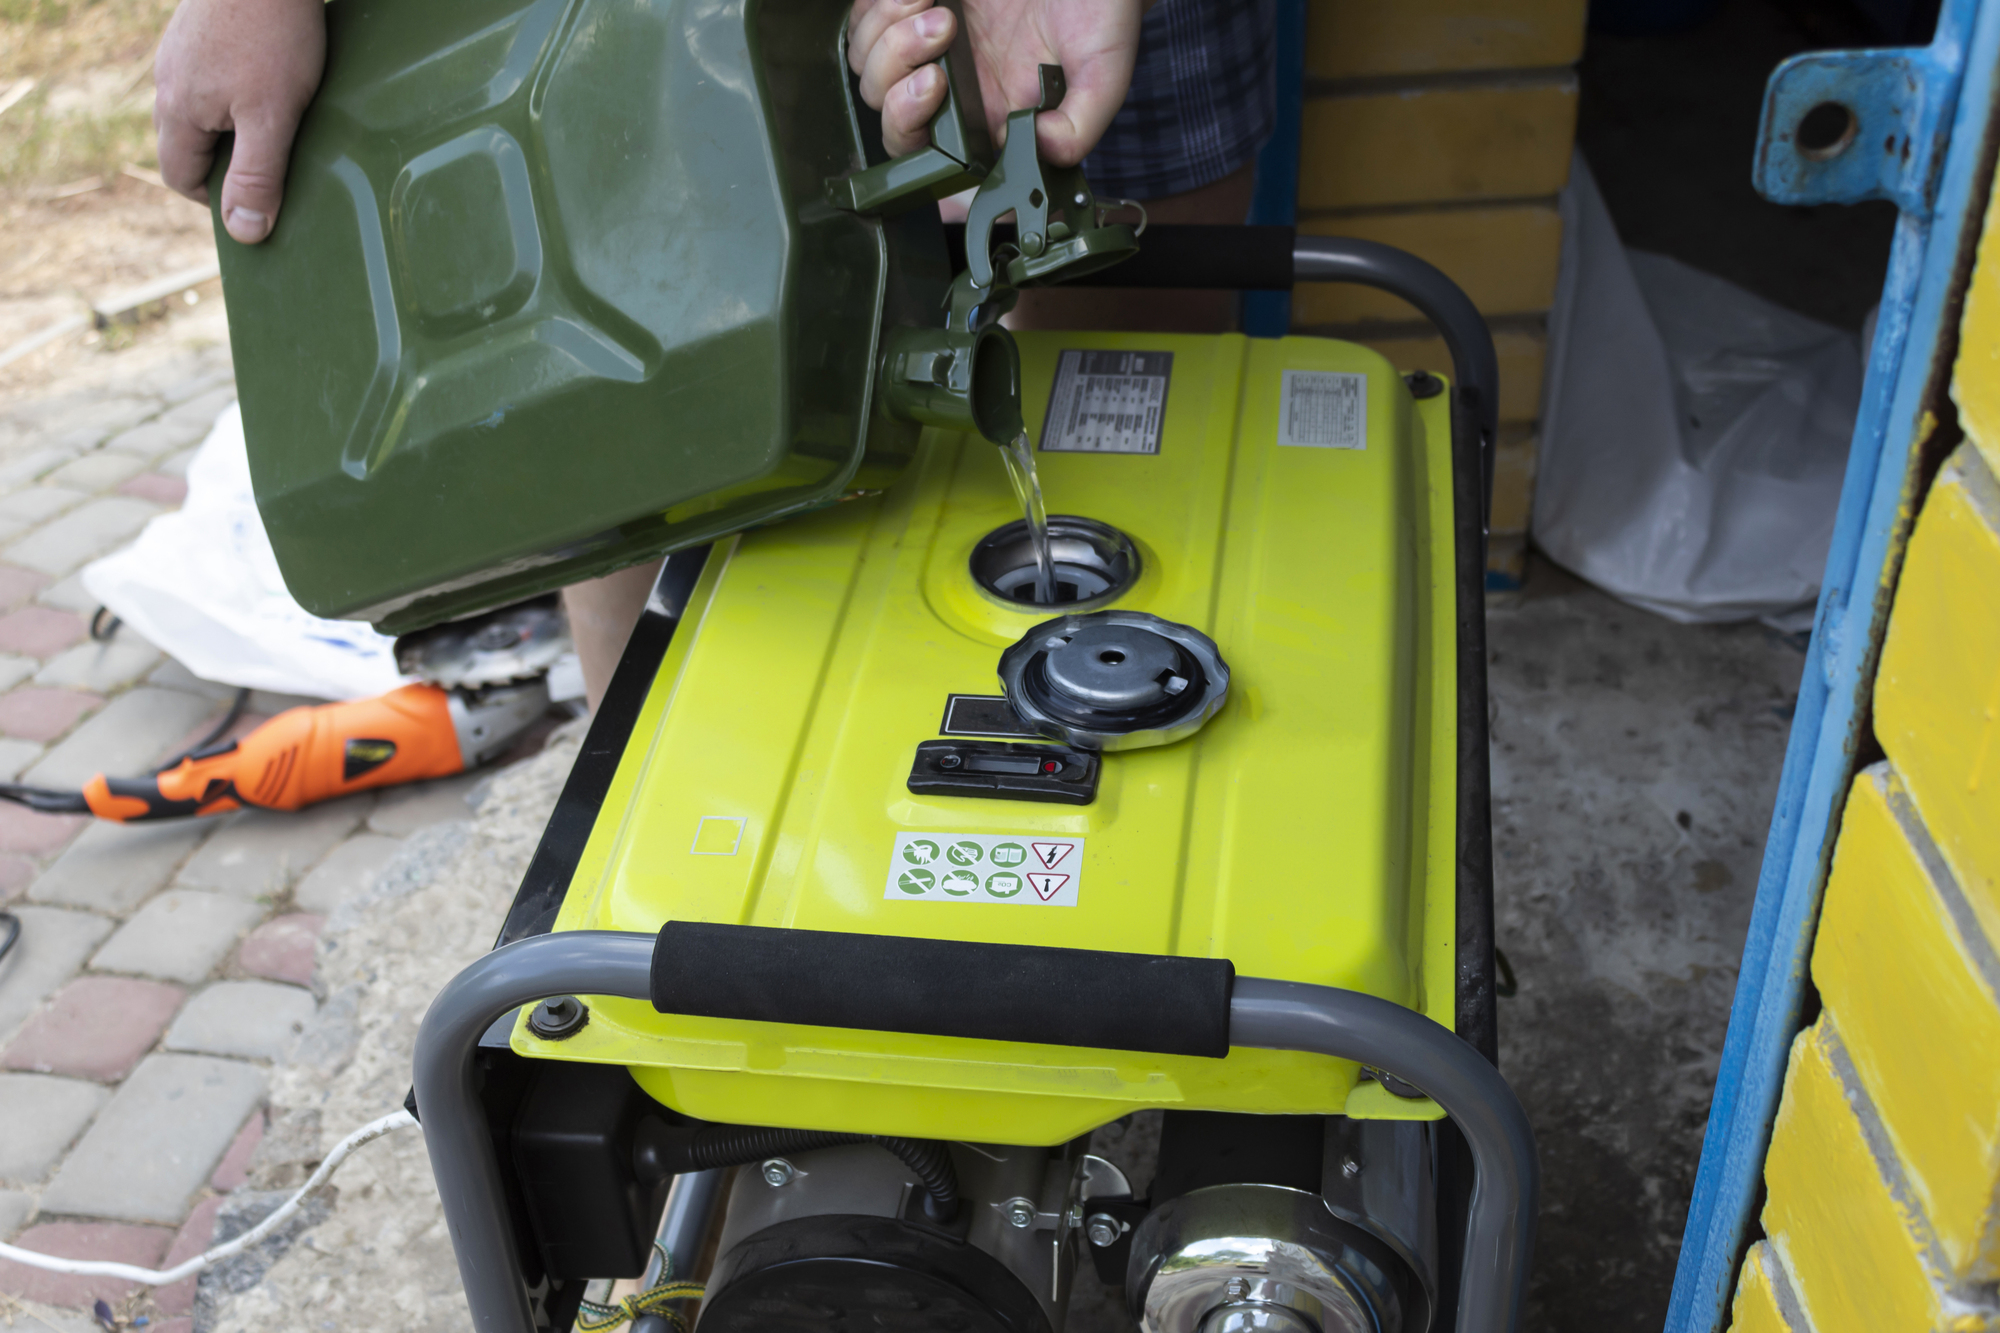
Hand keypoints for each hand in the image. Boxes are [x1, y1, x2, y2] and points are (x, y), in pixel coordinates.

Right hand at [153, 0, 324, 243]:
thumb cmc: (271, 34)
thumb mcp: (271, 117)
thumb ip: (257, 175)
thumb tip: (243, 232)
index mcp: (177, 110)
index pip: (180, 177)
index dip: (216, 199)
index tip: (257, 200)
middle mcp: (169, 80)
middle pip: (188, 143)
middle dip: (226, 164)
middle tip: (274, 165)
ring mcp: (183, 51)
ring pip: (202, 108)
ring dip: (235, 126)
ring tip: (279, 122)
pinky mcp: (203, 29)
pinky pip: (214, 77)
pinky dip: (239, 92)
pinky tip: (275, 80)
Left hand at [847, 0, 1141, 166]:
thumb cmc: (1099, 7)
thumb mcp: (1104, 69)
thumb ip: (1080, 123)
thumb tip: (1044, 149)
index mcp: (993, 119)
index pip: (929, 157)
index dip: (911, 132)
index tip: (934, 85)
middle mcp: (957, 90)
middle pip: (884, 107)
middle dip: (897, 69)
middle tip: (942, 28)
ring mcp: (932, 48)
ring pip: (866, 64)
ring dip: (887, 31)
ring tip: (936, 4)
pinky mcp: (919, 7)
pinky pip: (866, 18)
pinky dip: (881, 4)